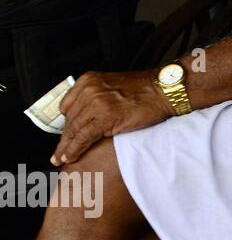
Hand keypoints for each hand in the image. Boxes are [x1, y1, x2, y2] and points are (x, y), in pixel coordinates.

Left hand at [54, 70, 174, 164]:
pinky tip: (70, 157)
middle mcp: (89, 89)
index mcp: (88, 80)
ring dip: (65, 147)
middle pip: (69, 119)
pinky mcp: (105, 116)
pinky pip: (83, 137)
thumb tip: (85, 118)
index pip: (67, 106)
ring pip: (73, 129)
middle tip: (58, 153)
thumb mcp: (113, 87)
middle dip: (64, 138)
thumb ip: (96, 97)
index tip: (64, 136)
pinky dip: (74, 149)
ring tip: (60, 158)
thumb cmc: (145, 91)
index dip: (66, 124)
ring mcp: (96, 102)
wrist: (166, 90)